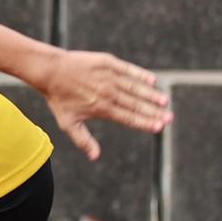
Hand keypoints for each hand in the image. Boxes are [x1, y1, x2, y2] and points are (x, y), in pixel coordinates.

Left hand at [42, 50, 173, 159]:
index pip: (128, 118)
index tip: (159, 127)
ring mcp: (108, 77)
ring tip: (165, 101)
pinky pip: (128, 70)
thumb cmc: (60, 99)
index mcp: (101, 109)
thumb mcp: (68, 123)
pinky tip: (152, 81)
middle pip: (136, 104)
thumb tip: (95, 157)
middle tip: (170, 117)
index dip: (145, 123)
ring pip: (135, 87)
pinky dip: (140, 75)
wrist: (51, 71)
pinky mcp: (108, 63)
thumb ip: (83, 140)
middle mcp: (107, 93)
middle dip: (154, 112)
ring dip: (151, 95)